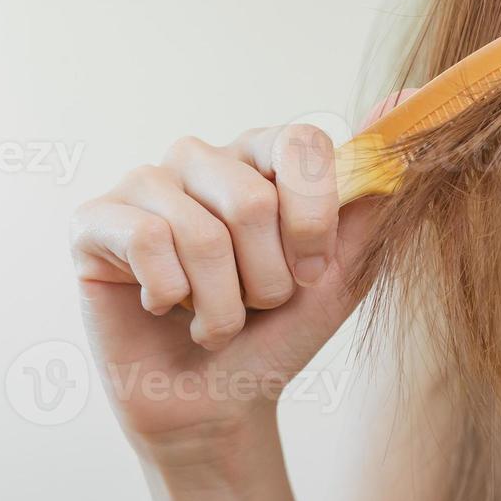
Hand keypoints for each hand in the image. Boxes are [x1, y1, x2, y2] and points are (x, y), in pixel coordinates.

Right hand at [69, 112, 398, 468]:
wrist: (221, 401)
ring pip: (202, 233)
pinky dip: (171, 297)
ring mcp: (146, 182)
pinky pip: (148, 241)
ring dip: (223, 305)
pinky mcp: (94, 220)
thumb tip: (406, 99)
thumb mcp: (344, 266)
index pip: (302, 143)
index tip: (315, 270)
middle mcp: (204, 156)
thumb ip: (373, 191)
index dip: (314, 219)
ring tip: (216, 321)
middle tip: (258, 304)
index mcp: (264, 155)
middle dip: (268, 279)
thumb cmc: (282, 330)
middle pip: (252, 200)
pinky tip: (164, 309)